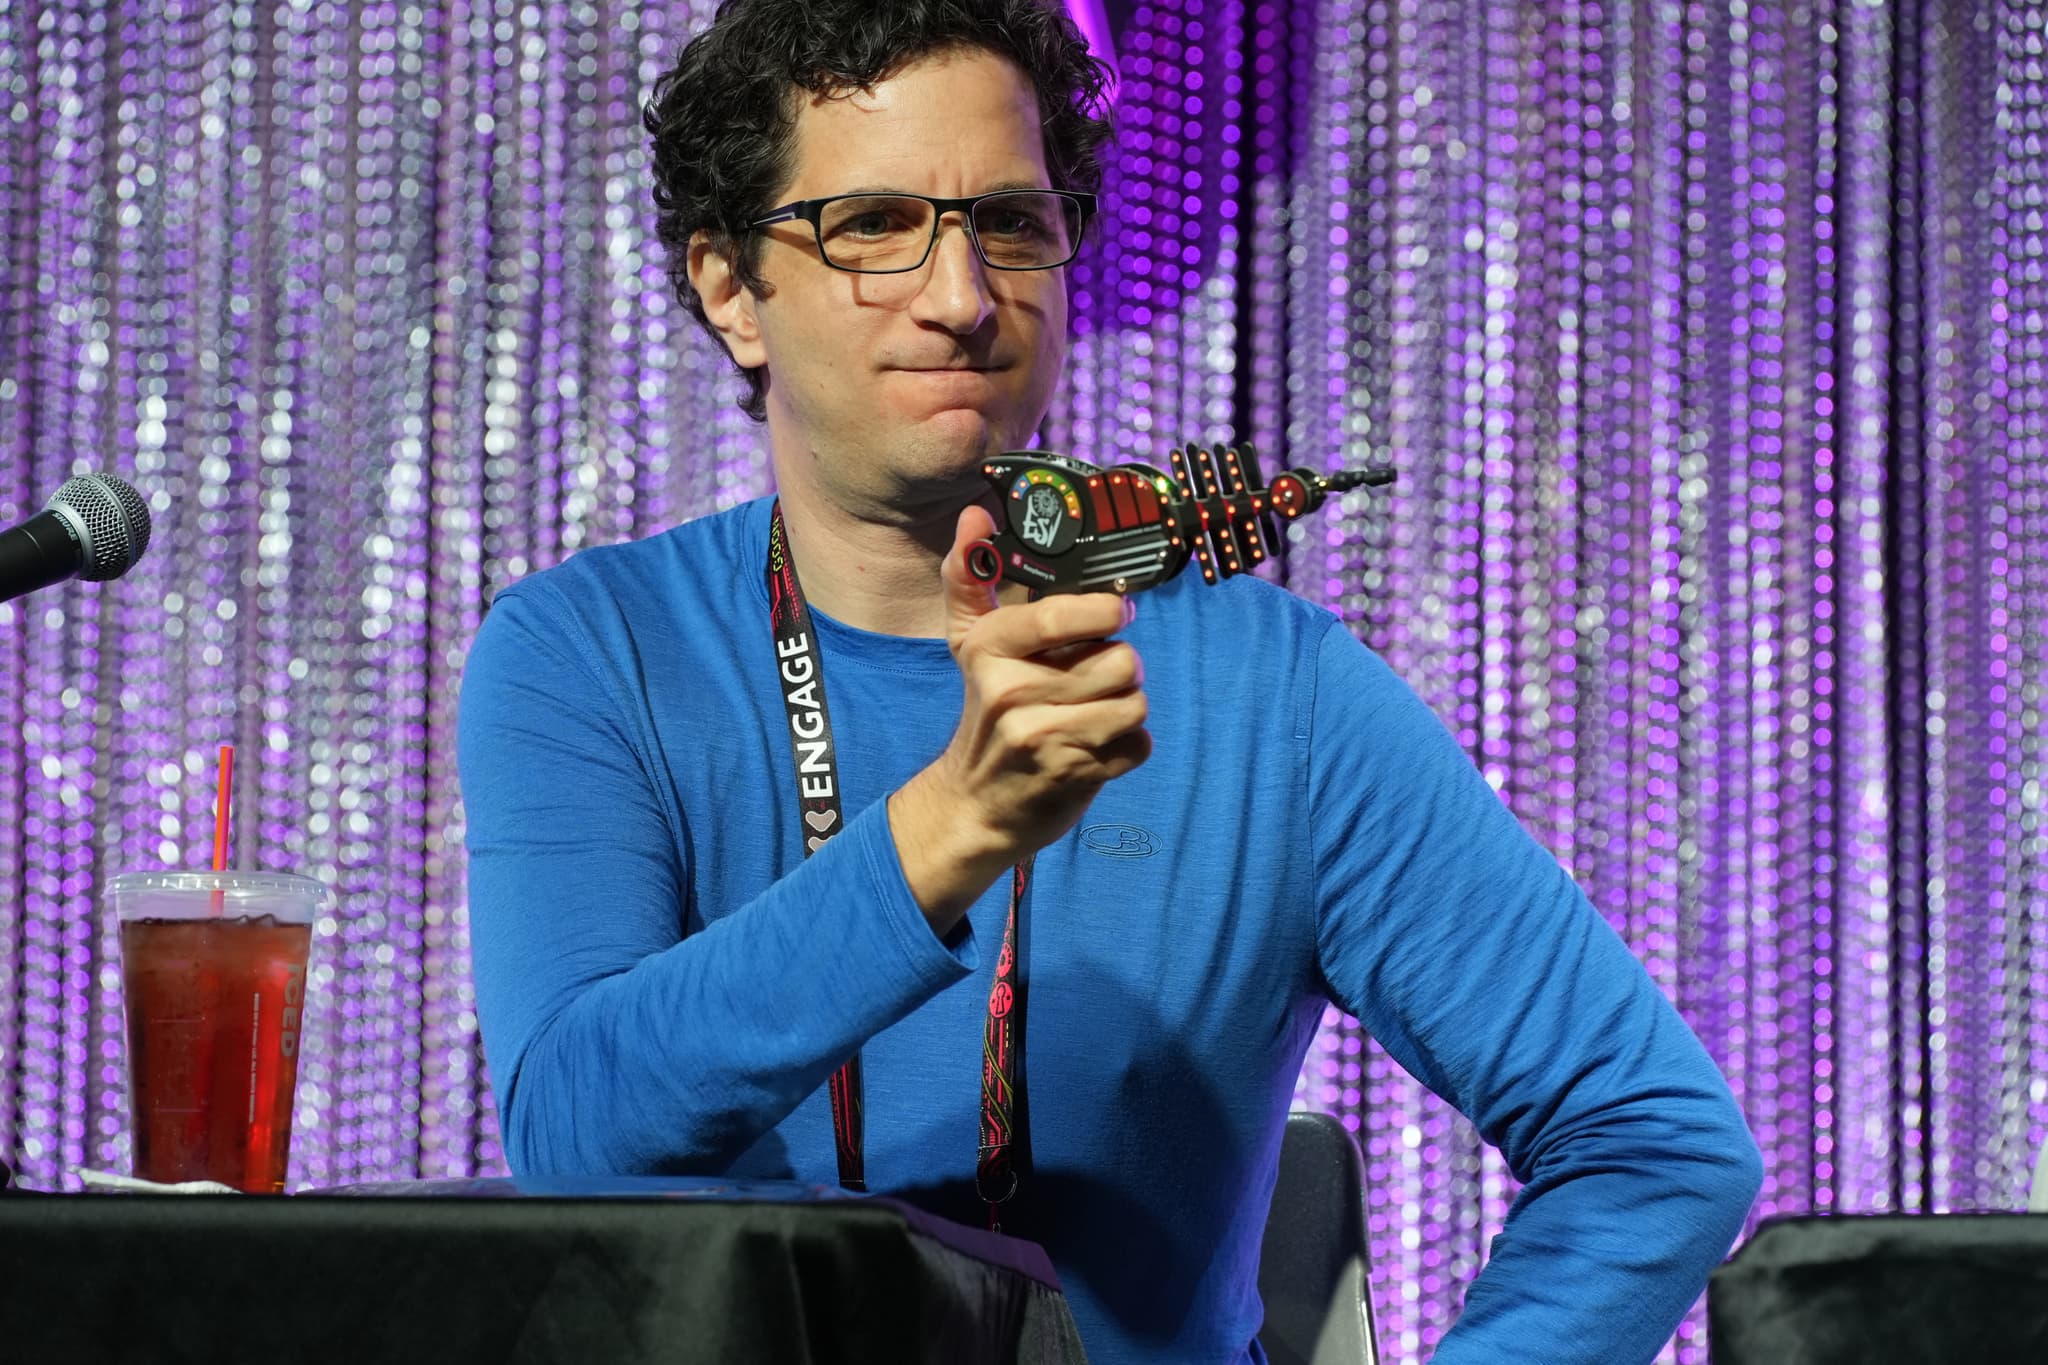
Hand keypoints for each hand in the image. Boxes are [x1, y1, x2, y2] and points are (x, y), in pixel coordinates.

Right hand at [889, 505, 1151, 933]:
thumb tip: (974, 514)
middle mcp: (1012, 692)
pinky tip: (1095, 748)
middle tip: (1096, 678)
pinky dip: (1128, 748)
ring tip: (1094, 713)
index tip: (1116, 615)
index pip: (1062, 615)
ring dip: (1126, 708)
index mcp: (990, 649)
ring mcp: (1042, 738)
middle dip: (1120, 669)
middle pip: (1120, 662)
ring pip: (1134, 704)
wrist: (974, 805)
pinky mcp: (1073, 777)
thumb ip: (970, 576)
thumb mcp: (968, 643)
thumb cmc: (985, 711)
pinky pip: (1138, 745)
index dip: (1105, 612)